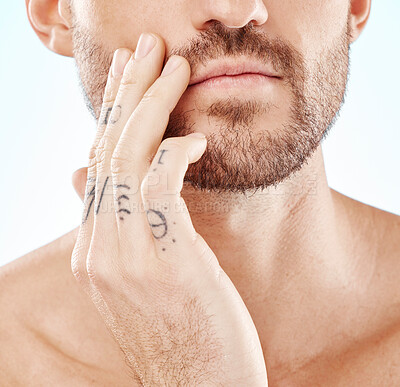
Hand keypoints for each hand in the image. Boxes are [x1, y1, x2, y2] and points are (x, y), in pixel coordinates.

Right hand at [71, 32, 266, 385]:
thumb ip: (119, 226)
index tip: (127, 77)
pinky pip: (161, 187)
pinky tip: (195, 138)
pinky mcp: (164, 261)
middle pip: (108, 150)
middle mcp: (99, 248)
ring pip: (129, 158)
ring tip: (173, 66)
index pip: (97, 164)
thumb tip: (89, 175)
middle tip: (146, 48)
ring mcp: (126, 255)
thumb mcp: (143, 277)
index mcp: (94, 249)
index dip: (111, 115)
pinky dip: (176, 153)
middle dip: (127, 92)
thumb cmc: (182, 329)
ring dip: (152, 105)